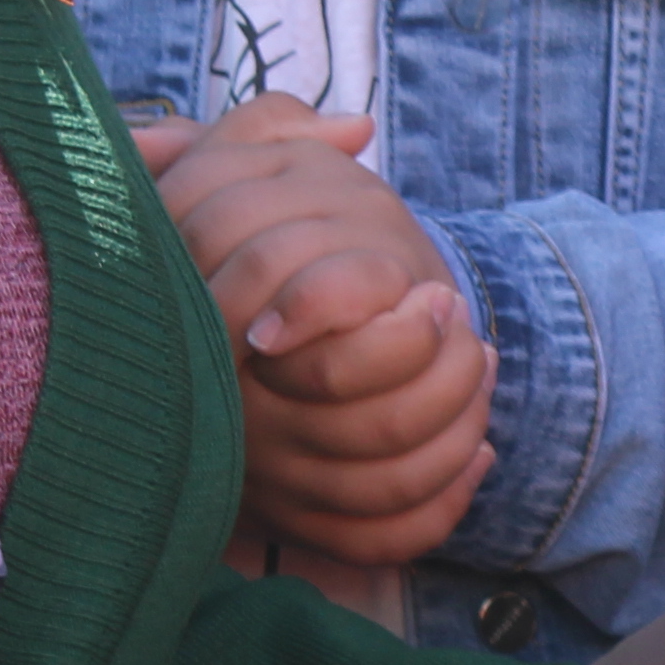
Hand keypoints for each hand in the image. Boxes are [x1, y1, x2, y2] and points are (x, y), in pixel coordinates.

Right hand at [137, 101, 495, 563]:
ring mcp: (265, 478)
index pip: (316, 349)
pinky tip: (478, 453)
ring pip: (384, 484)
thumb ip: (271, 131)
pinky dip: (443, 505)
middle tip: (459, 321)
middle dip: (444, 377)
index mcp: (222, 335)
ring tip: (479, 369)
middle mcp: (239, 419)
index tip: (432, 292)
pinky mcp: (295, 521)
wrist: (184, 329)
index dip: (392, 328)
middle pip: (367, 425)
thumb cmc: (214, 240)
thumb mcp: (223, 170)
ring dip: (457, 427)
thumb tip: (354, 127)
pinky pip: (380, 538)